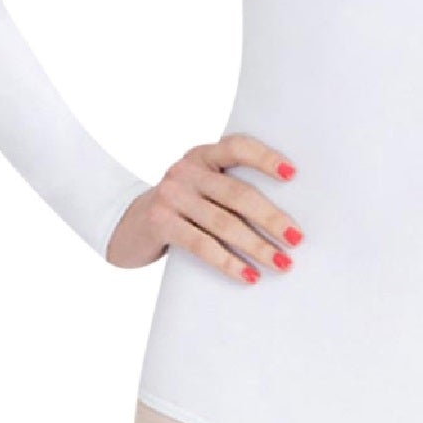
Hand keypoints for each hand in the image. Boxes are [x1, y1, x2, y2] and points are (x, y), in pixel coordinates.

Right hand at [106, 132, 303, 278]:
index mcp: (202, 155)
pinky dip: (229, 262)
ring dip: (257, 246)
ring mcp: (171, 195)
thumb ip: (228, 189)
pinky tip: (249, 275)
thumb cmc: (180, 209)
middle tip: (297, 238)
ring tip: (281, 263)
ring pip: (223, 223)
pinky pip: (201, 244)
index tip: (293, 175)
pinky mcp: (160, 223)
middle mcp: (186, 170)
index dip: (265, 158)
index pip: (237, 147)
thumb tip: (285, 218)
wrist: (126, 226)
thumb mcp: (200, 189)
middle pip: (237, 193)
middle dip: (271, 218)